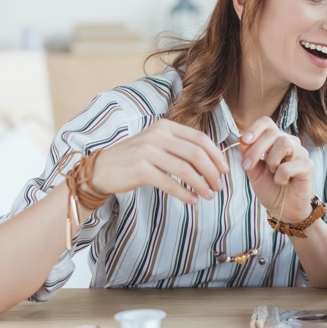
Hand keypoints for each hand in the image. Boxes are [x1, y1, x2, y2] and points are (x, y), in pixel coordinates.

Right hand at [91, 119, 227, 203]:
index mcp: (166, 126)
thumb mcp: (157, 144)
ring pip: (186, 169)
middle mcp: (158, 135)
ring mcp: (148, 151)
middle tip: (219, 186)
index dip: (216, 156)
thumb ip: (180, 147)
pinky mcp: (140, 170)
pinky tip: (193, 200)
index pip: (200, 139)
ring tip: (209, 196)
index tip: (225, 170)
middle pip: (197, 154)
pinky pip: (171, 183)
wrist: (101, 169)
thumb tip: (212, 161)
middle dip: (212, 172)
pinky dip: (185, 193)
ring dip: (202, 185)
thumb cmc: (135, 158)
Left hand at [238, 117, 313, 222]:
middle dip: (256, 149)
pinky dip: (281, 176)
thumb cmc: (270, 189)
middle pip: (273, 133)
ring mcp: (301, 153)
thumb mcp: (253, 172)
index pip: (267, 123)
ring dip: (271, 161)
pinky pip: (290, 165)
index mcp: (275, 141)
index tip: (244, 140)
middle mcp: (290, 143)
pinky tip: (283, 182)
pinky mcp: (308, 166)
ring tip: (272, 173)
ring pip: (284, 143)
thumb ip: (248, 155)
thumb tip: (240, 138)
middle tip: (247, 166)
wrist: (283, 210)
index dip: (254, 128)